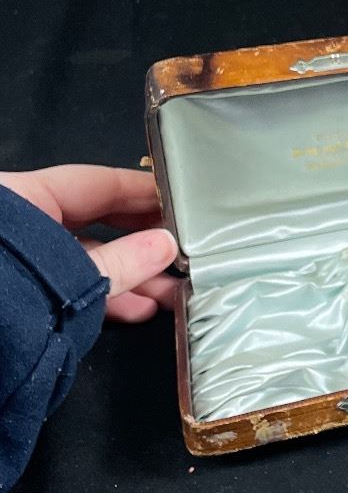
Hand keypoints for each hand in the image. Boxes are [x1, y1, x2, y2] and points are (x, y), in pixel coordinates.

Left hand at [0, 165, 178, 322]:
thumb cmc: (2, 295)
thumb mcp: (65, 275)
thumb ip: (120, 260)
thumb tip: (167, 245)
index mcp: (22, 197)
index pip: (96, 183)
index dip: (143, 192)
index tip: (182, 202)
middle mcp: (22, 224)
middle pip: (95, 222)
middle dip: (142, 241)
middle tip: (185, 252)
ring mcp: (22, 262)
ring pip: (85, 259)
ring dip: (129, 276)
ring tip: (170, 294)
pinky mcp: (21, 295)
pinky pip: (69, 287)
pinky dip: (102, 295)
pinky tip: (137, 309)